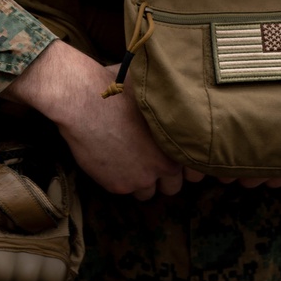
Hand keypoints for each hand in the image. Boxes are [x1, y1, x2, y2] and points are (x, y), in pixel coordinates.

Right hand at [4, 42, 183, 200]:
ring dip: (142, 180)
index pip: (196, 170)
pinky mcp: (118, 185)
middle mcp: (165, 164)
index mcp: (179, 142)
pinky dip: (121, 178)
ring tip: (131, 160)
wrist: (84, 100)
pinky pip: (126, 190)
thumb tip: (177, 94)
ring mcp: (141, 178)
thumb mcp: (153, 90)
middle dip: (163, 175)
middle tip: (150, 158)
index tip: (173, 155)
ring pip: (149, 193)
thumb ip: (170, 105)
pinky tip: (113, 159)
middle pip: (173, 186)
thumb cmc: (120, 87)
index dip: (184, 163)